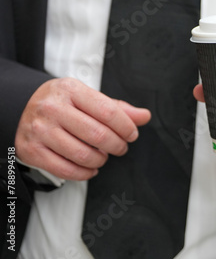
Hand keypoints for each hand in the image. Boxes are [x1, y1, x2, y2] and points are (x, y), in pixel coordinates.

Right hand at [15, 78, 150, 180]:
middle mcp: (53, 108)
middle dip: (117, 146)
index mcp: (71, 90)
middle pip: (98, 135)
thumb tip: (144, 116)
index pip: (108, 111)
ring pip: (83, 155)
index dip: (126, 127)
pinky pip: (65, 170)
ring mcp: (41, 130)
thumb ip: (118, 108)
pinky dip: (84, 173)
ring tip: (103, 156)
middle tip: (120, 147)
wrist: (21, 106)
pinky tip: (90, 167)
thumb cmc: (62, 103)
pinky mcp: (32, 150)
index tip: (132, 134)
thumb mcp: (88, 97)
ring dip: (101, 160)